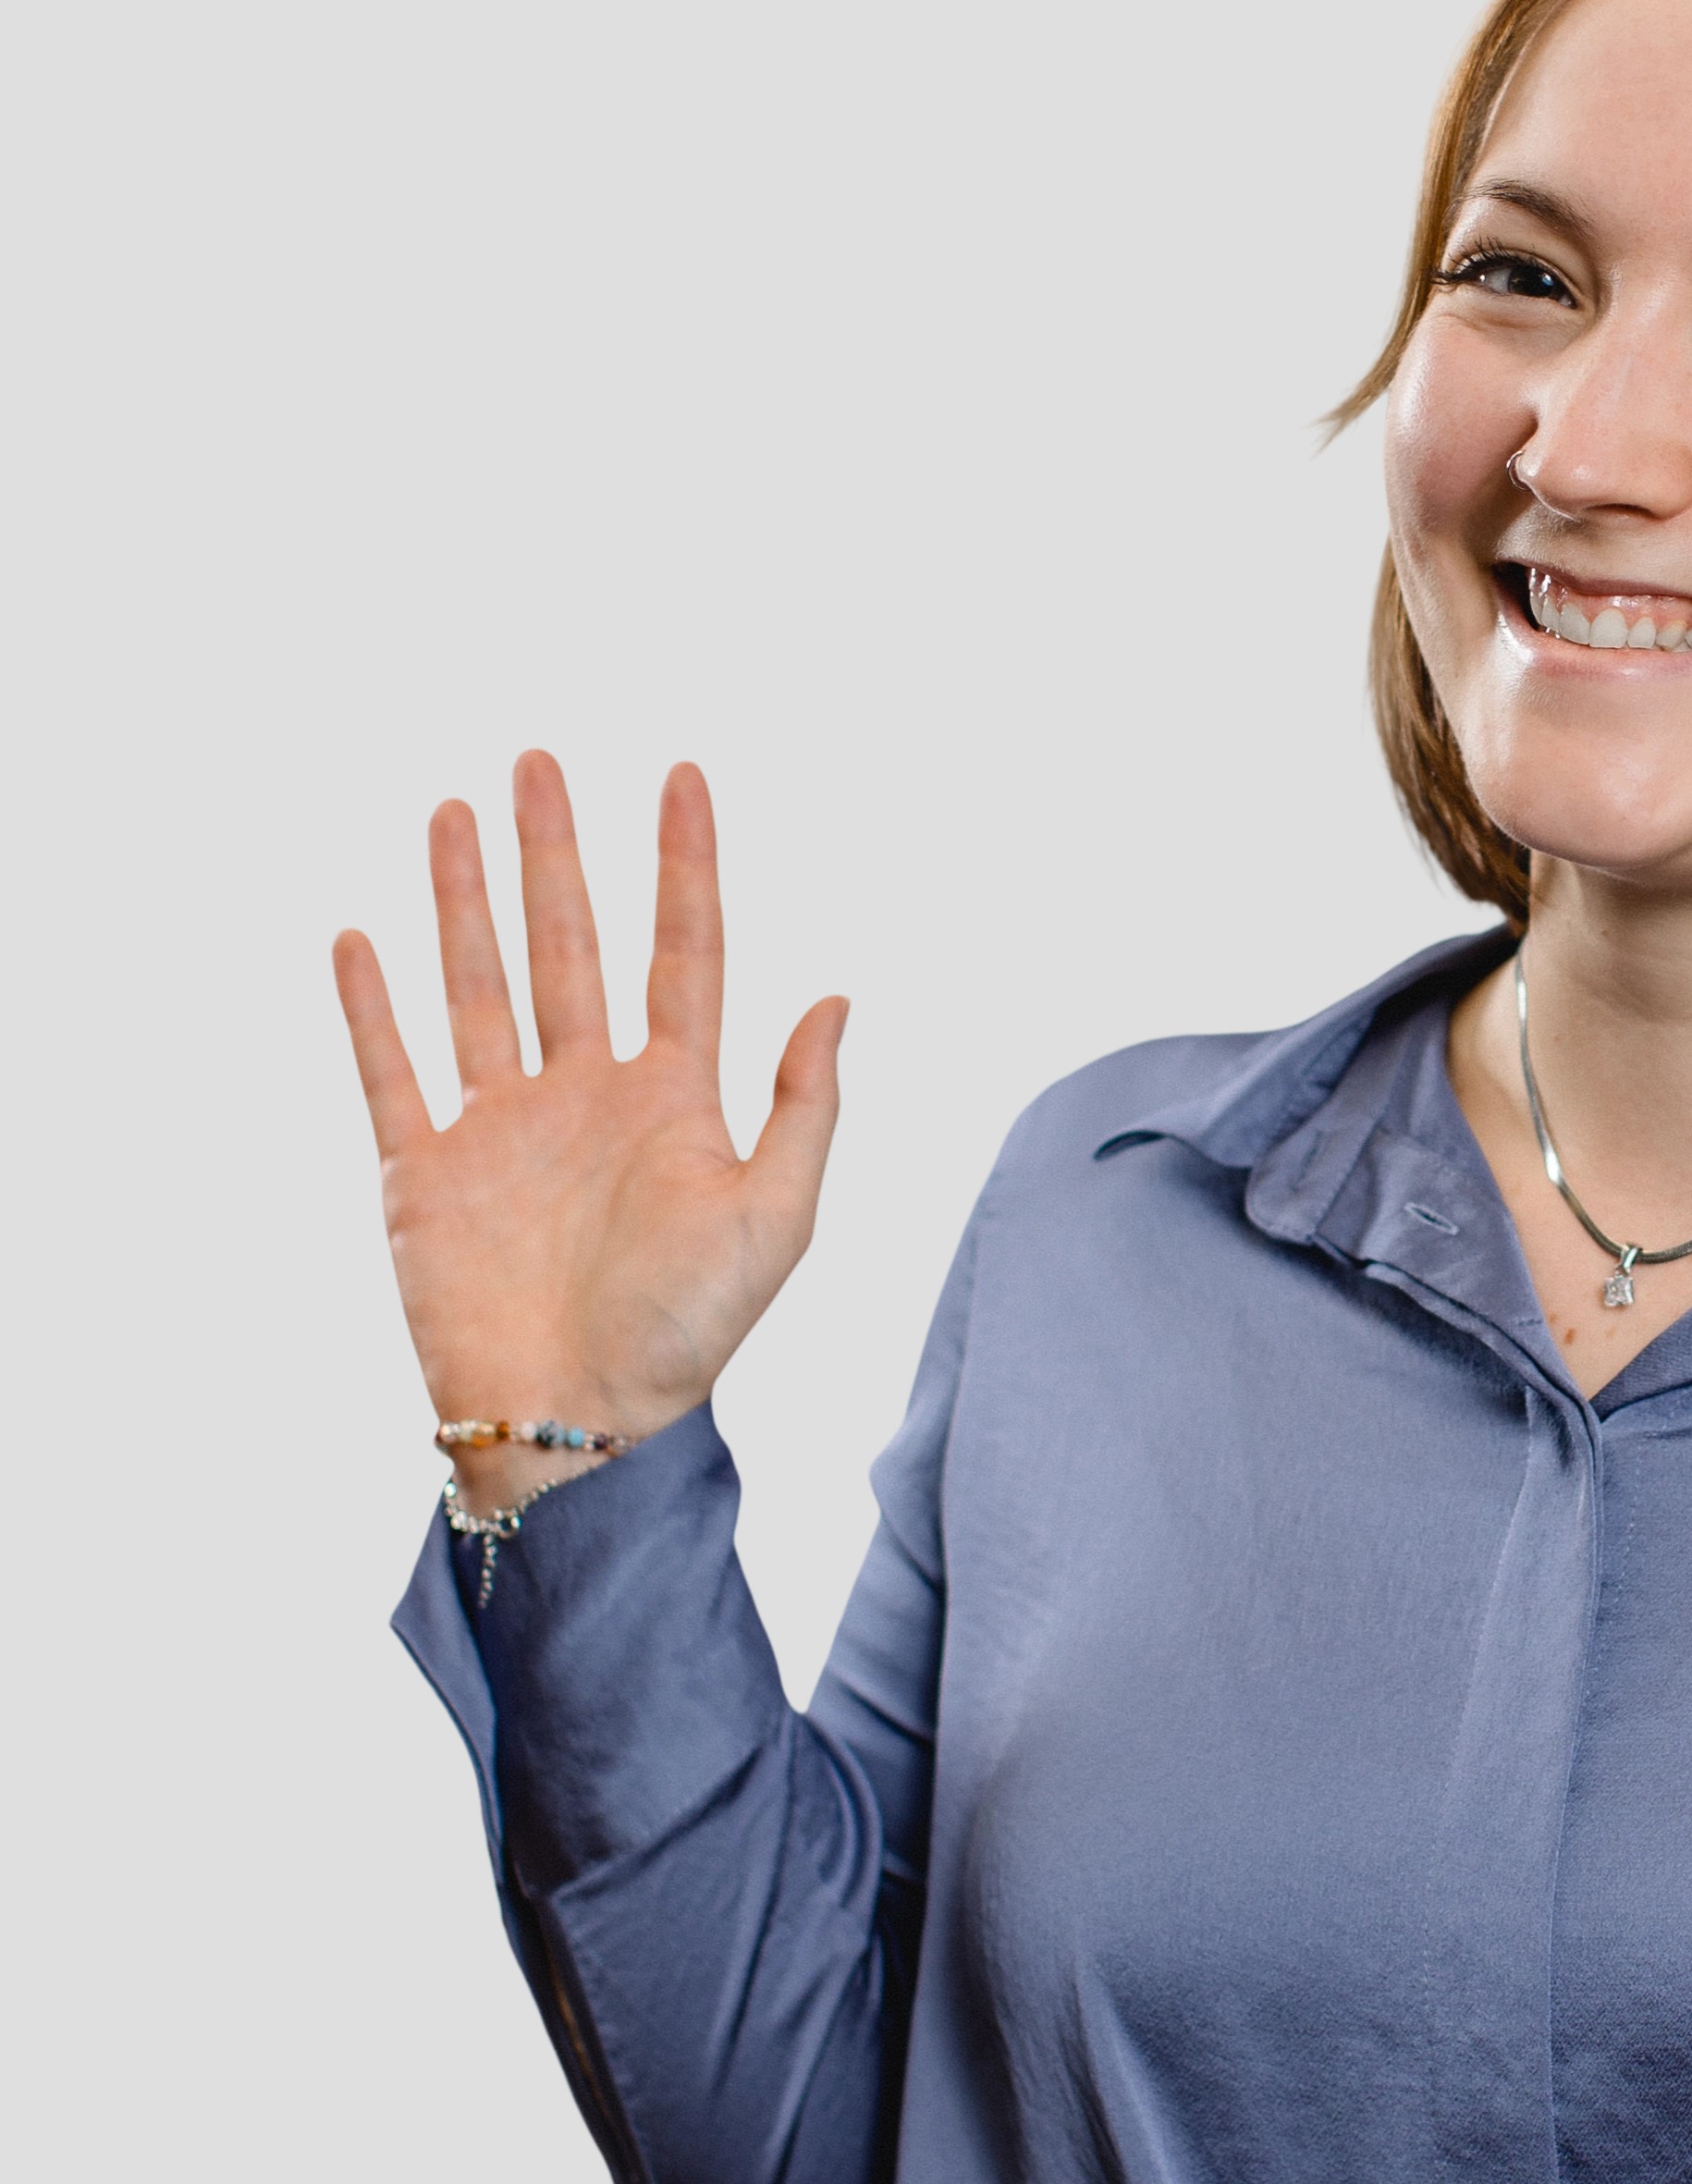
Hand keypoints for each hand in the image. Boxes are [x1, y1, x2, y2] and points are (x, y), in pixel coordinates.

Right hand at [332, 753, 845, 1497]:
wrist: (579, 1423)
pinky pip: (392, 1071)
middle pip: (569, 944)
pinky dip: (372, 1007)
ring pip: (480, 984)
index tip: (682, 775)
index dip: (684, 864)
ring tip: (453, 810)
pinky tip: (360, 937)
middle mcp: (585, 1094)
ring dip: (464, 899)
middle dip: (556, 852)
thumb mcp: (778, 1217)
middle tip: (538, 760)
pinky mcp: (425, 1173)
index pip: (683, 950)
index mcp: (675, 1097)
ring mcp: (501, 1127)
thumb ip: (804, 1105)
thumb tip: (839, 995)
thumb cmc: (686, 1335)